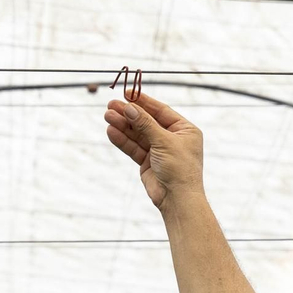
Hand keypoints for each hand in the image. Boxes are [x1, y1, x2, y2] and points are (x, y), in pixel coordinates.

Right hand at [104, 93, 203, 208]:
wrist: (177, 199)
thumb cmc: (179, 169)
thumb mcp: (163, 141)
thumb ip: (145, 124)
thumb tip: (130, 108)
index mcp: (184, 130)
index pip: (161, 111)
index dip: (143, 102)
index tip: (127, 93)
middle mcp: (172, 138)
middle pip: (146, 121)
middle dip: (129, 113)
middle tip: (111, 105)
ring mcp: (159, 150)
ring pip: (138, 134)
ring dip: (123, 125)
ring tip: (107, 116)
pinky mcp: (148, 162)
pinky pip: (133, 147)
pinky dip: (122, 140)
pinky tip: (111, 131)